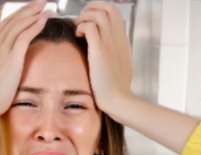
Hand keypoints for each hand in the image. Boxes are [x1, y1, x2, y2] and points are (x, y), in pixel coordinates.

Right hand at [0, 0, 48, 119]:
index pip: (4, 25)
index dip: (17, 16)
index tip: (27, 11)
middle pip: (13, 20)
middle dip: (27, 9)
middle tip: (39, 3)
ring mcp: (2, 49)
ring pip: (20, 24)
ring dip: (34, 13)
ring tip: (45, 7)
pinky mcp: (12, 56)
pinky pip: (26, 35)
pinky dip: (36, 25)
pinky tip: (44, 19)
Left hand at [75, 2, 133, 116]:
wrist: (118, 100)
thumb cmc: (115, 87)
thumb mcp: (118, 66)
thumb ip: (113, 53)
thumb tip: (104, 49)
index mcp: (122, 40)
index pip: (115, 13)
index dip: (100, 10)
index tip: (89, 18)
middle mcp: (118, 38)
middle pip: (109, 8)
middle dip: (92, 7)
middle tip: (82, 18)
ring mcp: (110, 43)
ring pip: (99, 14)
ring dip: (85, 16)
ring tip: (79, 27)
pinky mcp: (100, 51)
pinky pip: (90, 27)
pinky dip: (82, 26)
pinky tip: (78, 35)